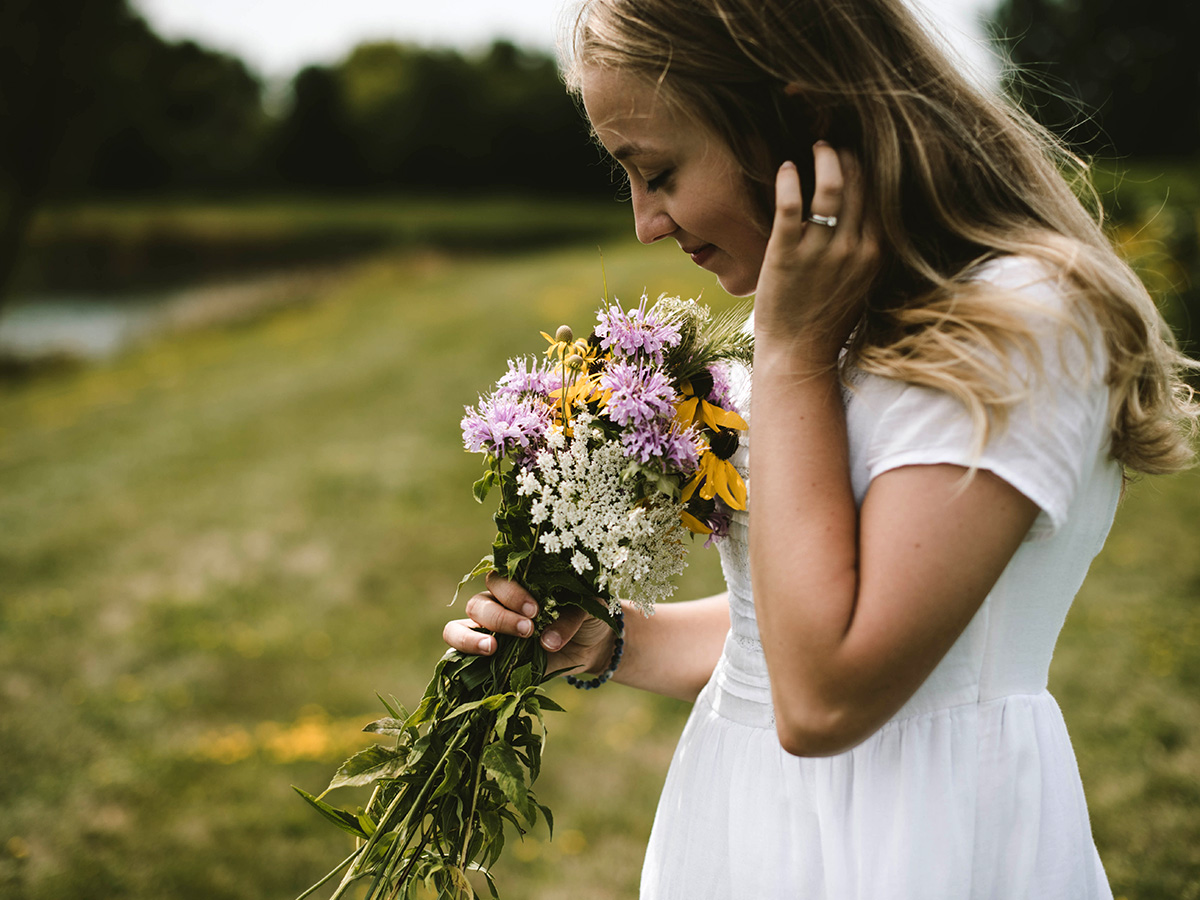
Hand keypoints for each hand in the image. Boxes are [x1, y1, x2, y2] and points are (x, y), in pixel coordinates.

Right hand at [442, 572, 616, 677]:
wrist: (593, 644)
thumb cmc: (587, 616)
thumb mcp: (588, 610)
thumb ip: (568, 620)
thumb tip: (547, 642)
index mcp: (518, 583)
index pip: (499, 579)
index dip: (512, 593)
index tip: (535, 610)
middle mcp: (497, 604)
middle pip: (478, 604)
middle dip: (499, 617)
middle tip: (527, 630)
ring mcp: (487, 632)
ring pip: (457, 627)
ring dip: (471, 638)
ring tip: (492, 648)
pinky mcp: (487, 658)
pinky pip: (460, 655)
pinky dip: (464, 656)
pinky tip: (483, 661)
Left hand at [753, 142, 880, 366]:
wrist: (799, 354)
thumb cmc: (826, 319)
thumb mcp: (861, 283)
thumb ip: (867, 249)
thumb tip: (870, 217)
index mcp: (875, 253)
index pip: (881, 196)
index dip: (871, 168)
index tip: (861, 152)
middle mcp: (853, 249)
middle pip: (860, 185)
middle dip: (850, 156)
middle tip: (836, 143)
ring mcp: (820, 252)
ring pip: (831, 187)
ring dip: (825, 158)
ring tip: (816, 147)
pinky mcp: (786, 255)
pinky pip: (791, 205)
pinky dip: (789, 180)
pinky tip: (785, 168)